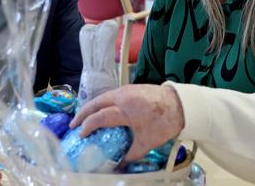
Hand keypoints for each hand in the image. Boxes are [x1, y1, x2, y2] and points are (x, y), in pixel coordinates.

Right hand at [69, 84, 184, 160]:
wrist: (181, 104)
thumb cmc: (165, 122)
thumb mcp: (148, 141)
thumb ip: (131, 153)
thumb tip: (119, 166)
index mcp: (125, 109)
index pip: (100, 117)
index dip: (88, 126)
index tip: (80, 135)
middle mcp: (122, 97)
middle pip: (96, 103)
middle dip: (82, 113)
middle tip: (73, 124)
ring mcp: (126, 90)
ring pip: (102, 97)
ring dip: (91, 106)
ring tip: (83, 117)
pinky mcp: (130, 88)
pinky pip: (110, 94)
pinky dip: (101, 102)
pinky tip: (100, 110)